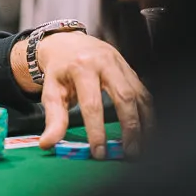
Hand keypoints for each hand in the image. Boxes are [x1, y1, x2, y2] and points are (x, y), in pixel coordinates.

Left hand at [13, 31, 152, 159]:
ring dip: (144, 123)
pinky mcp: (131, 69)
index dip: (96, 130)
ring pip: (139, 95)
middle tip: (129, 152)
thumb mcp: (51, 90)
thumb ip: (53, 118)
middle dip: (129, 128)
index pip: (92, 104)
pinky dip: (148, 113)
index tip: (99, 152)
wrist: (67, 43)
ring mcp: (121, 64)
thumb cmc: (59, 70)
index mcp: (81, 67)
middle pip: (124, 97)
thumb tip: (47, 143)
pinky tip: (147, 130)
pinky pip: (144, 93)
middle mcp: (104, 63)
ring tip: (142, 146)